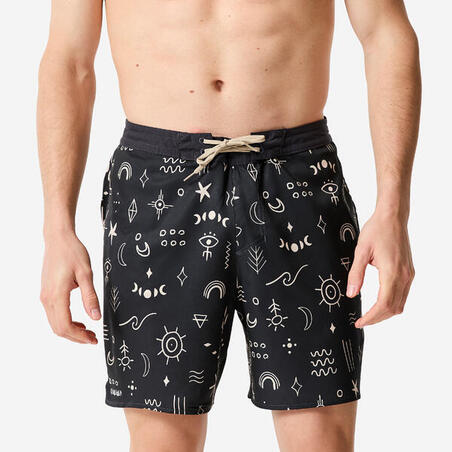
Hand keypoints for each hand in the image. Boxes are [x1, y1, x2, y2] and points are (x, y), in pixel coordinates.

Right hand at [40, 230, 100, 343]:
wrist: (58, 239)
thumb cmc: (73, 253)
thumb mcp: (86, 274)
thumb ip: (90, 297)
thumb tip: (96, 318)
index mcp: (57, 295)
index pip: (65, 325)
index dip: (79, 336)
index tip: (93, 339)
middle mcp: (47, 298)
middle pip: (58, 328)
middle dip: (76, 337)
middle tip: (93, 338)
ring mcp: (45, 296)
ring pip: (55, 323)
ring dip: (71, 331)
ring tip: (88, 332)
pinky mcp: (47, 293)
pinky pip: (54, 315)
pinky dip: (66, 322)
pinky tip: (80, 322)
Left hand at [346, 210, 414, 327]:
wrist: (392, 217)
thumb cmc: (376, 230)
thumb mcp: (361, 251)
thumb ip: (356, 274)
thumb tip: (351, 294)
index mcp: (392, 272)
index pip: (383, 305)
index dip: (371, 317)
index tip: (359, 322)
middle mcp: (404, 276)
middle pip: (393, 308)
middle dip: (377, 318)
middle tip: (361, 321)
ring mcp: (409, 275)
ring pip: (400, 304)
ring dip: (385, 313)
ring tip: (369, 314)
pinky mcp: (409, 272)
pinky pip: (403, 295)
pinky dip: (392, 303)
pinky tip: (379, 302)